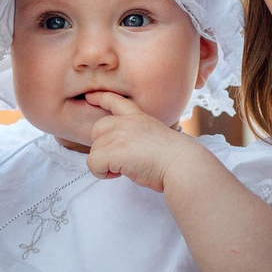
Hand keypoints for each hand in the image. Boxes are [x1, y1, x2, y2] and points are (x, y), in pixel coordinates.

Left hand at [80, 92, 204, 193]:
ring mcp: (119, 134)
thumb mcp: (154, 136)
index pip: (116, 101)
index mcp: (138, 117)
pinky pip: (93, 163)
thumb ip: (137, 136)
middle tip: (121, 159)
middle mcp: (126, 122)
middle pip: (96, 129)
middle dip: (103, 146)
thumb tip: (126, 151)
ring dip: (106, 164)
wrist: (181, 164)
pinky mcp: (113, 151)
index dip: (101, 98)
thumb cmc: (172, 158)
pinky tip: (119, 173)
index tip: (90, 97)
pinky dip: (102, 173)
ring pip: (94, 150)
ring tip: (126, 168)